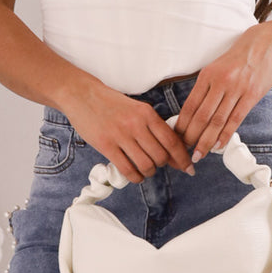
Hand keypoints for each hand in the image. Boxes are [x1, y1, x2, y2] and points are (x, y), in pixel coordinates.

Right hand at [62, 80, 195, 183]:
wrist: (82, 95)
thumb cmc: (111, 104)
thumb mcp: (137, 109)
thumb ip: (153, 127)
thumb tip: (171, 151)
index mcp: (147, 113)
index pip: (172, 141)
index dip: (183, 158)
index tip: (188, 167)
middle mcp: (136, 124)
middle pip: (161, 156)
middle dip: (162, 165)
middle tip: (157, 165)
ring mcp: (120, 135)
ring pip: (146, 165)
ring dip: (149, 172)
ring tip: (145, 170)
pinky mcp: (106, 145)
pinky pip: (127, 169)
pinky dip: (135, 177)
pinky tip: (135, 175)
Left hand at [172, 26, 271, 159]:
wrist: (266, 44)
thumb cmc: (240, 58)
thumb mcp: (217, 67)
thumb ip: (206, 87)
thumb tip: (193, 112)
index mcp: (207, 75)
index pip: (190, 105)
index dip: (182, 124)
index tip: (176, 138)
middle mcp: (220, 82)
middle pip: (201, 116)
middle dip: (191, 137)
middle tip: (184, 152)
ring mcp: (236, 89)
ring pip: (217, 121)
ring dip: (206, 140)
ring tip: (199, 154)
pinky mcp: (251, 95)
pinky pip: (235, 119)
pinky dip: (225, 135)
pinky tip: (218, 146)